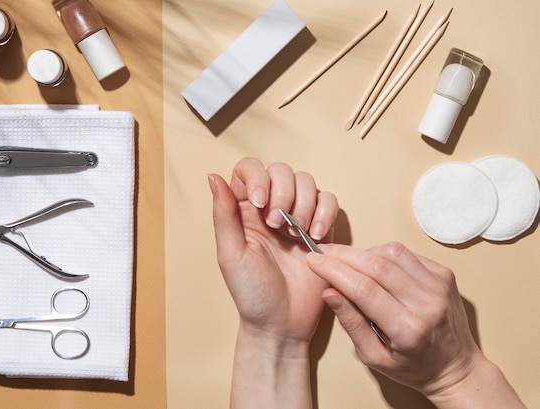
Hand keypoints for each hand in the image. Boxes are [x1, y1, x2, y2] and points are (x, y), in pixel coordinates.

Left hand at [209, 157, 337, 343]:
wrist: (282, 324)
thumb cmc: (252, 294)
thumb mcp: (230, 254)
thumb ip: (223, 214)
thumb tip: (212, 176)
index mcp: (243, 210)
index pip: (249, 169)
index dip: (258, 177)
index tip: (261, 204)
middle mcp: (270, 208)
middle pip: (281, 170)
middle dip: (283, 193)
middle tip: (279, 225)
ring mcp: (297, 216)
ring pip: (306, 181)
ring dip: (305, 202)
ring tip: (299, 233)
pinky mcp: (321, 227)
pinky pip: (329, 200)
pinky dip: (326, 212)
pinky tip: (317, 235)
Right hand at [307, 242, 525, 407]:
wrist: (456, 367)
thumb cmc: (413, 367)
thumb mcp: (373, 356)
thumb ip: (351, 322)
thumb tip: (329, 292)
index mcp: (408, 330)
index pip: (363, 289)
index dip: (334, 271)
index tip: (313, 261)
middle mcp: (428, 304)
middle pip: (377, 265)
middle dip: (343, 255)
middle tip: (323, 253)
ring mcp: (439, 286)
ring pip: (392, 252)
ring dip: (364, 252)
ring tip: (349, 262)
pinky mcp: (445, 274)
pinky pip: (407, 253)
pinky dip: (385, 254)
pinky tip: (375, 265)